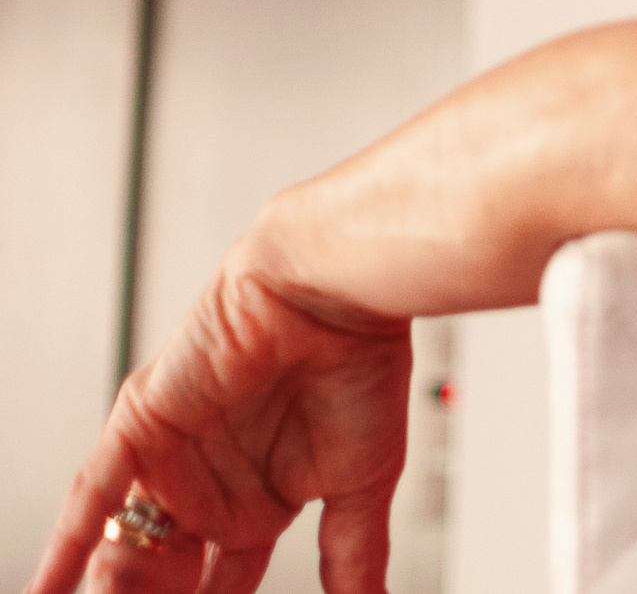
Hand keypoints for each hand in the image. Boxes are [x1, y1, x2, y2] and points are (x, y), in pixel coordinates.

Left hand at [23, 247, 412, 593]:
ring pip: (126, 545)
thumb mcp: (361, 483)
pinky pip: (92, 495)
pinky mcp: (140, 428)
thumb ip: (353, 553)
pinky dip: (66, 545)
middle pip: (165, 577)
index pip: (218, 587)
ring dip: (119, 587)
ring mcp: (170, 461)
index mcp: (258, 506)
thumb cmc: (359, 370)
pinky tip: (48, 589)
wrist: (339, 299)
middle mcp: (208, 487)